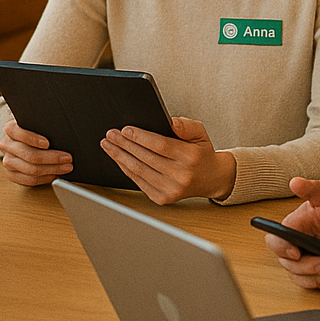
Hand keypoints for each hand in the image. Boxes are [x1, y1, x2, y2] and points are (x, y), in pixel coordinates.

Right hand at [0, 119, 70, 186]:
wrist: (23, 142)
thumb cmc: (34, 132)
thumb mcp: (36, 125)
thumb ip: (43, 127)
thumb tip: (62, 136)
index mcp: (10, 130)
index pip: (19, 133)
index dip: (34, 139)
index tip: (47, 143)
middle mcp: (6, 145)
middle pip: (29, 155)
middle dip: (51, 158)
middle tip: (67, 158)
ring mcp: (8, 161)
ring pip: (31, 170)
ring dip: (52, 170)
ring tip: (66, 167)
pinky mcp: (11, 175)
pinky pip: (29, 180)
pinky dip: (44, 179)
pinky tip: (54, 175)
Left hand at [99, 117, 234, 203]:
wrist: (211, 178)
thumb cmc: (201, 152)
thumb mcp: (199, 132)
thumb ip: (185, 125)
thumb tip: (170, 122)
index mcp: (190, 157)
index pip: (160, 146)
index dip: (140, 138)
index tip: (125, 129)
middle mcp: (181, 176)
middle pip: (145, 158)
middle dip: (124, 145)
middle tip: (110, 134)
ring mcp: (171, 190)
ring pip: (139, 171)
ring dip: (120, 157)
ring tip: (108, 145)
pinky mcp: (163, 198)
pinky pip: (139, 182)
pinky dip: (126, 169)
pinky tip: (118, 158)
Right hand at [268, 177, 319, 290]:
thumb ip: (313, 189)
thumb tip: (295, 182)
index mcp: (292, 229)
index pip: (275, 242)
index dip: (281, 249)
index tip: (296, 251)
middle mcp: (297, 249)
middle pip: (291, 267)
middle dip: (310, 268)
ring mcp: (311, 264)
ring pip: (308, 281)